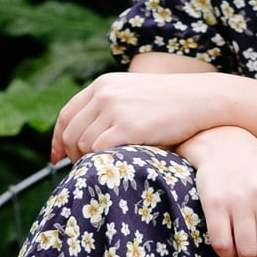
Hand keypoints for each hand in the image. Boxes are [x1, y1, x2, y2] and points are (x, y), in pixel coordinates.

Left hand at [51, 72, 216, 163]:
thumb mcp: (133, 97)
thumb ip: (110, 110)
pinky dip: (100, 163)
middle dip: (72, 156)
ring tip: (100, 171)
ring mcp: (115, 108)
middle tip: (81, 172)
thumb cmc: (170, 104)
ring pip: (83, 144)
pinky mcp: (128, 126)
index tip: (56, 157)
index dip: (57, 139)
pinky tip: (109, 169)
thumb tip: (87, 140)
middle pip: (71, 133)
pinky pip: (100, 150)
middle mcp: (104, 93)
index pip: (66, 115)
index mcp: (102, 84)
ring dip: (87, 162)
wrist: (200, 99)